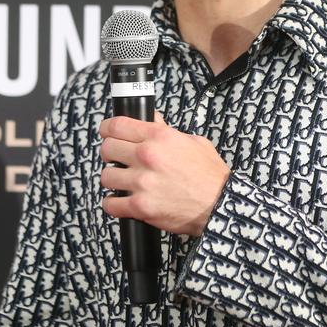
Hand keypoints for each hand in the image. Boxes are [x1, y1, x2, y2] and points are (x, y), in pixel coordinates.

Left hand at [98, 112, 229, 235]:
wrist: (220, 204)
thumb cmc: (210, 174)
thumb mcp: (194, 141)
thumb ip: (167, 130)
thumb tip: (152, 120)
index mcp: (159, 137)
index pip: (117, 125)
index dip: (107, 128)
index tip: (107, 133)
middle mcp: (147, 156)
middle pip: (107, 148)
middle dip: (110, 154)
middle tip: (117, 159)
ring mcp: (142, 182)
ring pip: (106, 176)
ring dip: (113, 179)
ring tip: (122, 182)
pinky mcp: (140, 207)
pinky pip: (111, 204)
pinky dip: (113, 204)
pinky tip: (120, 202)